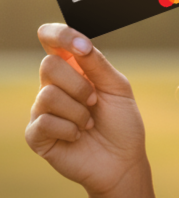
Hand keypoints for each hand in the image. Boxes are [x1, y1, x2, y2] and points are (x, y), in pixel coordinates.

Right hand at [25, 24, 147, 197]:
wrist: (123, 162)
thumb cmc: (121, 124)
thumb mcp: (117, 88)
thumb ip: (98, 63)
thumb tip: (79, 43)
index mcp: (72, 69)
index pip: (52, 40)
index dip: (59, 35)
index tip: (80, 46)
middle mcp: (53, 86)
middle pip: (48, 65)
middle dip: (79, 85)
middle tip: (95, 102)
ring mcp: (42, 110)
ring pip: (48, 95)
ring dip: (78, 112)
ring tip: (89, 124)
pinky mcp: (37, 135)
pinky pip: (45, 121)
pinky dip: (69, 129)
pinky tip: (78, 137)